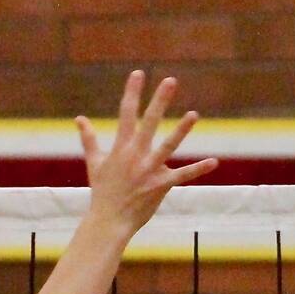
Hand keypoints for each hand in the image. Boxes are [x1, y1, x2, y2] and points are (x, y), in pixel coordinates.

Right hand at [76, 71, 217, 240]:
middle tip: (170, 81)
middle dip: (159, 100)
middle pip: (150, 121)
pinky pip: (183, 175)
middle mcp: (135, 154)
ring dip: (182, 130)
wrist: (109, 219)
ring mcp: (149, 169)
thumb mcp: (94, 163)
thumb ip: (89, 139)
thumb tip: (79, 119)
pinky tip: (215, 161)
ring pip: (168, 145)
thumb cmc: (102, 191)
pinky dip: (199, 169)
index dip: (132, 92)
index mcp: (120, 147)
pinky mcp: (161, 184)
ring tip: (195, 114)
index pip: (126, 113)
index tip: (138, 74)